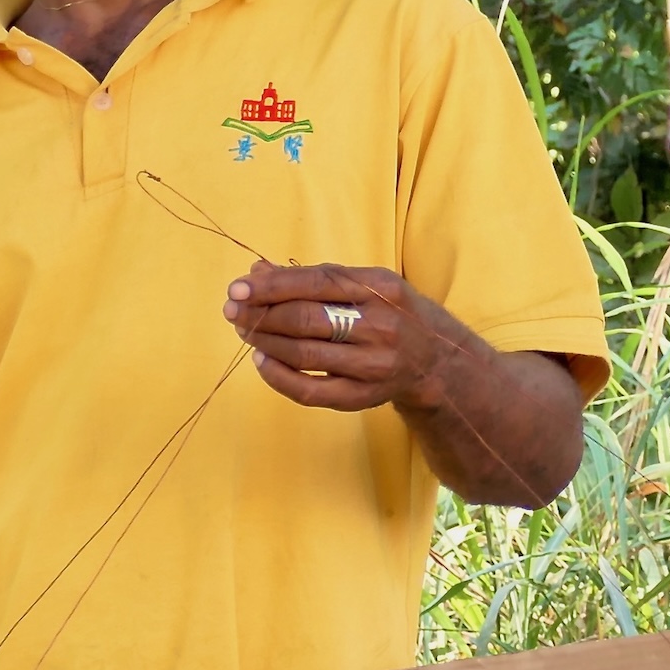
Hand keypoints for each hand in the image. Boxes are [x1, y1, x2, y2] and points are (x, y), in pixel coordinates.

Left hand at [222, 260, 456, 412]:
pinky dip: (278, 377)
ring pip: (304, 354)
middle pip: (307, 319)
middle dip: (261, 315)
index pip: (318, 283)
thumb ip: (313, 277)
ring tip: (245, 331)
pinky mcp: (363, 397)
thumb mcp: (365, 284)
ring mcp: (373, 365)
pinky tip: (261, 362)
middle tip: (233, 312)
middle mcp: (381, 325)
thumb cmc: (390, 312)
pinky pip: (310, 391)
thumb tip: (256, 272)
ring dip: (265, 342)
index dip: (273, 286)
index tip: (238, 288)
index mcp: (381, 288)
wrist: (435, 361)